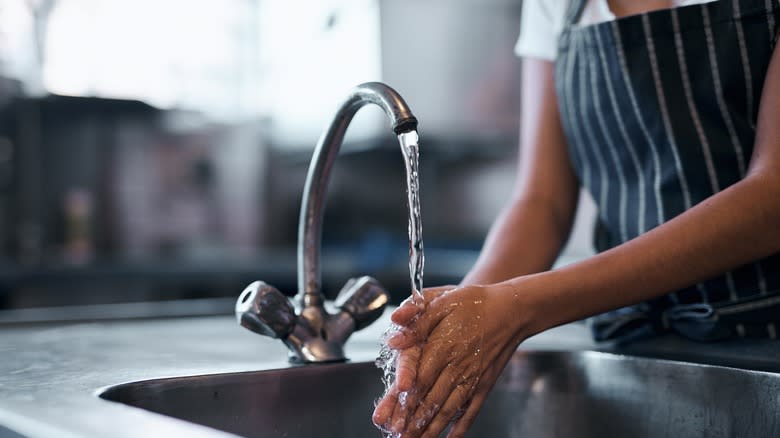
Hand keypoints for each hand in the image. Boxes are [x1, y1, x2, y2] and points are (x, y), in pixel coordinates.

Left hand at [373, 281, 530, 437]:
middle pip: (430, 400)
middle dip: (412, 421)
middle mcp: (457, 367)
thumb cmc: (476, 303)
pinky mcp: (484, 384)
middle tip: (398, 437)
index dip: (404, 401)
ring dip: (431, 428)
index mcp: (442, 347)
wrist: (513, 309)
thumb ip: (415, 321)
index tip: (391, 417)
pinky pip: (470, 410)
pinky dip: (460, 427)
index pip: (418, 380)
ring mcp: (472, 378)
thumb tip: (393, 338)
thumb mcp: (442, 301)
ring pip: (448, 410)